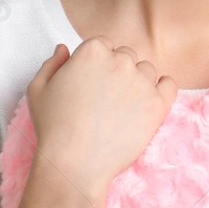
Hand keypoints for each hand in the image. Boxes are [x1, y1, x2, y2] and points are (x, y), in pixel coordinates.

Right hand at [25, 37, 177, 192]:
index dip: (98, 63)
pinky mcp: (158, 104)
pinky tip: (149, 102)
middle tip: (106, 98)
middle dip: (117, 71)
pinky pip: (169, 84)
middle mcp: (120, 61)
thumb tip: (64, 49)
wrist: (75, 163)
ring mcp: (141, 81)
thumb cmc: (53, 127)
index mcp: (92, 51)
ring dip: (138, 82)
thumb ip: (52, 63)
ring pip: (147, 70)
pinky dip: (162, 89)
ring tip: (122, 107)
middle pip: (126, 56)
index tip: (93, 82)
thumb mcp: (38, 90)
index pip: (104, 45)